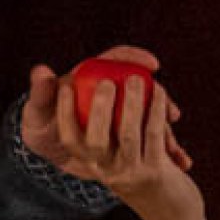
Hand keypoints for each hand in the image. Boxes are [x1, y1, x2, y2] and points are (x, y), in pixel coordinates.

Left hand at [22, 42, 194, 172]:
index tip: (152, 65)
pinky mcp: (126, 137)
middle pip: (141, 90)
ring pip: (150, 117)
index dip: (136, 58)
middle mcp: (111, 92)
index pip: (117, 58)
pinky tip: (182, 162)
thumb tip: (42, 72)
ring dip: (166, 129)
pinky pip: (150, 142)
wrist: (48, 150)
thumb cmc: (41, 125)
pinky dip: (167, 152)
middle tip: (170, 110)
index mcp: (92, 76)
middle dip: (159, 99)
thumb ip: (41, 92)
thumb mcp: (37, 110)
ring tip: (175, 146)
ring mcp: (121, 115)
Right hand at [46, 53, 202, 219]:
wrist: (173, 219)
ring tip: (136, 79)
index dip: (64, 113)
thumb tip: (98, 99)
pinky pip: (154, 134)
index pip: (70, 142)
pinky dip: (156, 109)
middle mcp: (109, 173)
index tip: (65, 86)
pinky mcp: (156, 173)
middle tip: (105, 81)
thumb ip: (111, 139)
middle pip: (95, 139)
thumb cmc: (147, 183)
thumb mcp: (122, 165)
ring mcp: (133, 175)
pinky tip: (160, 92)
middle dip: (98, 107)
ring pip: (126, 134)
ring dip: (131, 102)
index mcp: (95, 167)